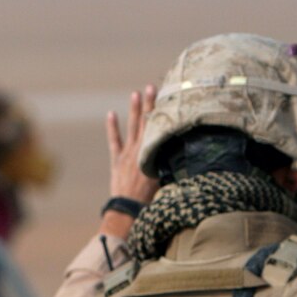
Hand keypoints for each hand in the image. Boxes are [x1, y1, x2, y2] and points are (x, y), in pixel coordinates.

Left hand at [100, 85, 158, 238]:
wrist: (128, 210)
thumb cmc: (151, 200)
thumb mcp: (166, 181)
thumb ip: (173, 166)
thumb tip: (185, 153)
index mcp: (154, 155)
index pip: (160, 128)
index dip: (163, 112)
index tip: (167, 96)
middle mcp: (141, 150)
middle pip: (147, 122)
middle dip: (150, 103)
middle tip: (152, 86)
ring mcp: (128, 154)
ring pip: (132, 127)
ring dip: (134, 109)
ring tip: (136, 93)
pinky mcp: (117, 161)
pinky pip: (114, 140)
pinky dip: (113, 127)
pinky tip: (111, 114)